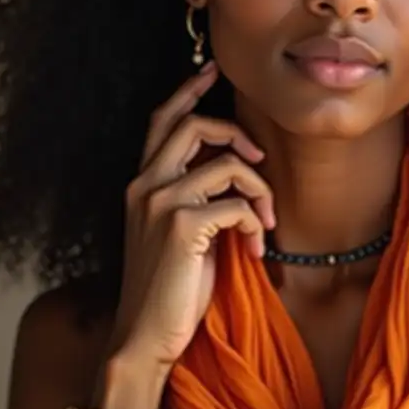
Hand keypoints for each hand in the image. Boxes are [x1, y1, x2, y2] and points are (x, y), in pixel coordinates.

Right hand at [107, 62, 274, 369]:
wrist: (144, 338)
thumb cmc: (169, 290)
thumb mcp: (180, 234)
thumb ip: (195, 199)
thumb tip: (236, 173)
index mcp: (142, 185)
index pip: (162, 121)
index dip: (187, 91)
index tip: (211, 69)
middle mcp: (145, 185)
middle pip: (192, 124)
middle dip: (235, 132)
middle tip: (258, 158)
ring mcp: (160, 203)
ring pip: (227, 164)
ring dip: (259, 191)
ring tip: (265, 223)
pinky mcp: (181, 225)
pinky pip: (237, 203)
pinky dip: (256, 222)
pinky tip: (257, 248)